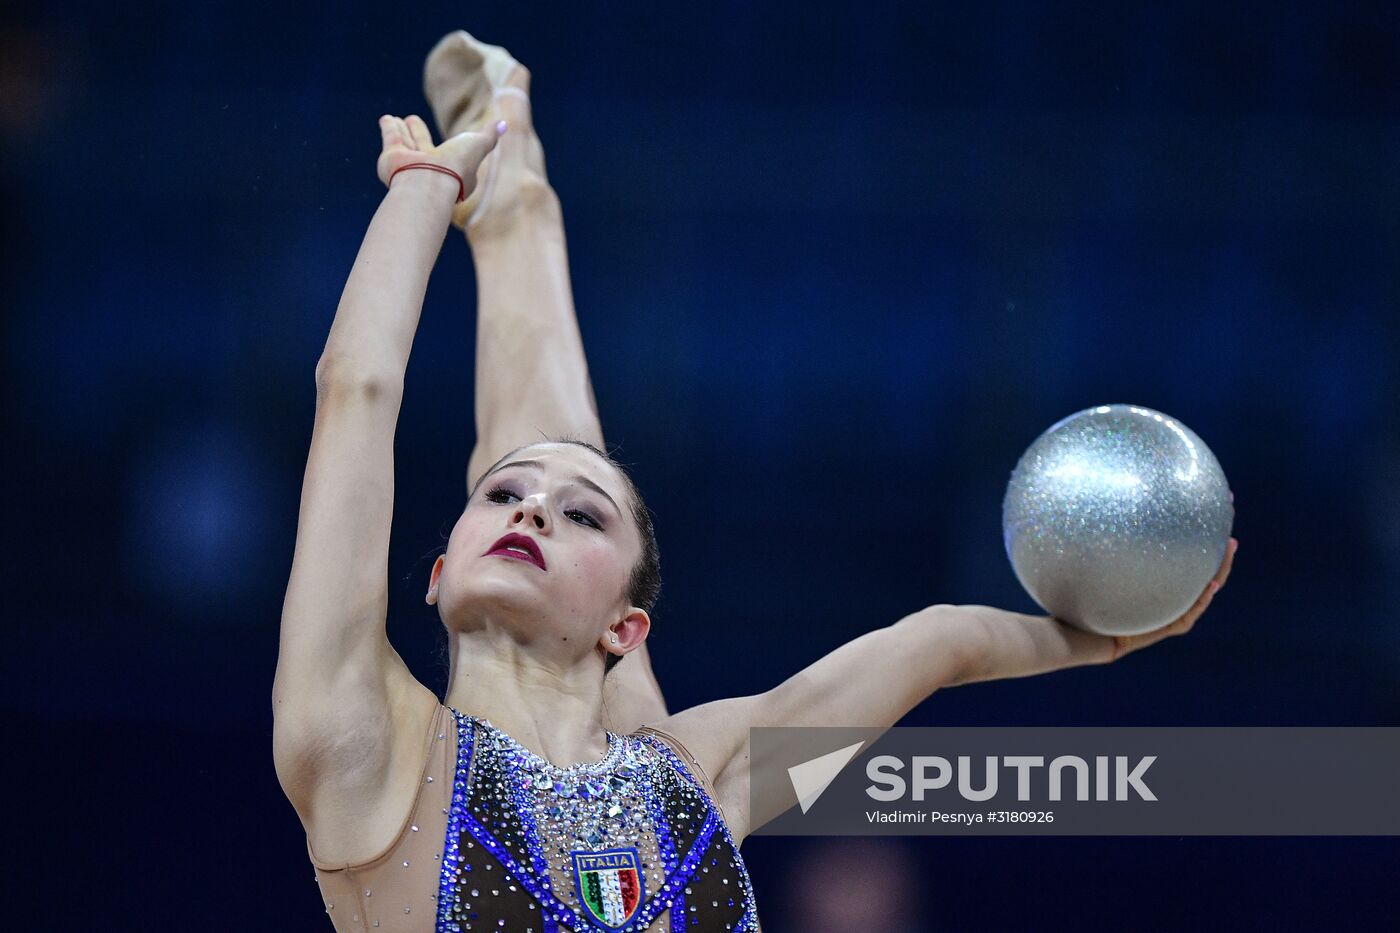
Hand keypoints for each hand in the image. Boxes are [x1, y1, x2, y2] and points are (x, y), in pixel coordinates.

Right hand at [375, 113, 502, 196]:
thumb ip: (489, 135)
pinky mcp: (392, 158)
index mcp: (454, 171)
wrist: (428, 182)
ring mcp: (410, 164)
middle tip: (412, 120)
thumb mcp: (478, 145)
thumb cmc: (457, 168)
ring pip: (405, 142)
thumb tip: (504, 124)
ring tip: (395, 119)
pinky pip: (391, 138)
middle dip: (418, 133)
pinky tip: (386, 119)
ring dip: (401, 130)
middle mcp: (430, 169)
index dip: (455, 148)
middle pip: (423, 145)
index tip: (454, 142)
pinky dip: (389, 128)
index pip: (453, 155)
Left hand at [1105, 537, 1238, 661]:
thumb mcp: (1124, 571)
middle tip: (1232, 541)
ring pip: (1206, 593)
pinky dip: (1203, 598)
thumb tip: (1131, 521)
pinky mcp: (1173, 626)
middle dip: (1223, 560)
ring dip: (1219, 573)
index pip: (1197, 568)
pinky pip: (1191, 611)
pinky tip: (1211, 584)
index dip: (1210, 553)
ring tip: (1229, 553)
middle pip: (1209, 578)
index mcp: (1172, 587)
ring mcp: (1178, 614)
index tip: (1219, 531)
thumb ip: (1133, 554)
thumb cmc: (1105, 596)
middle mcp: (1178, 600)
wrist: (1098, 629)